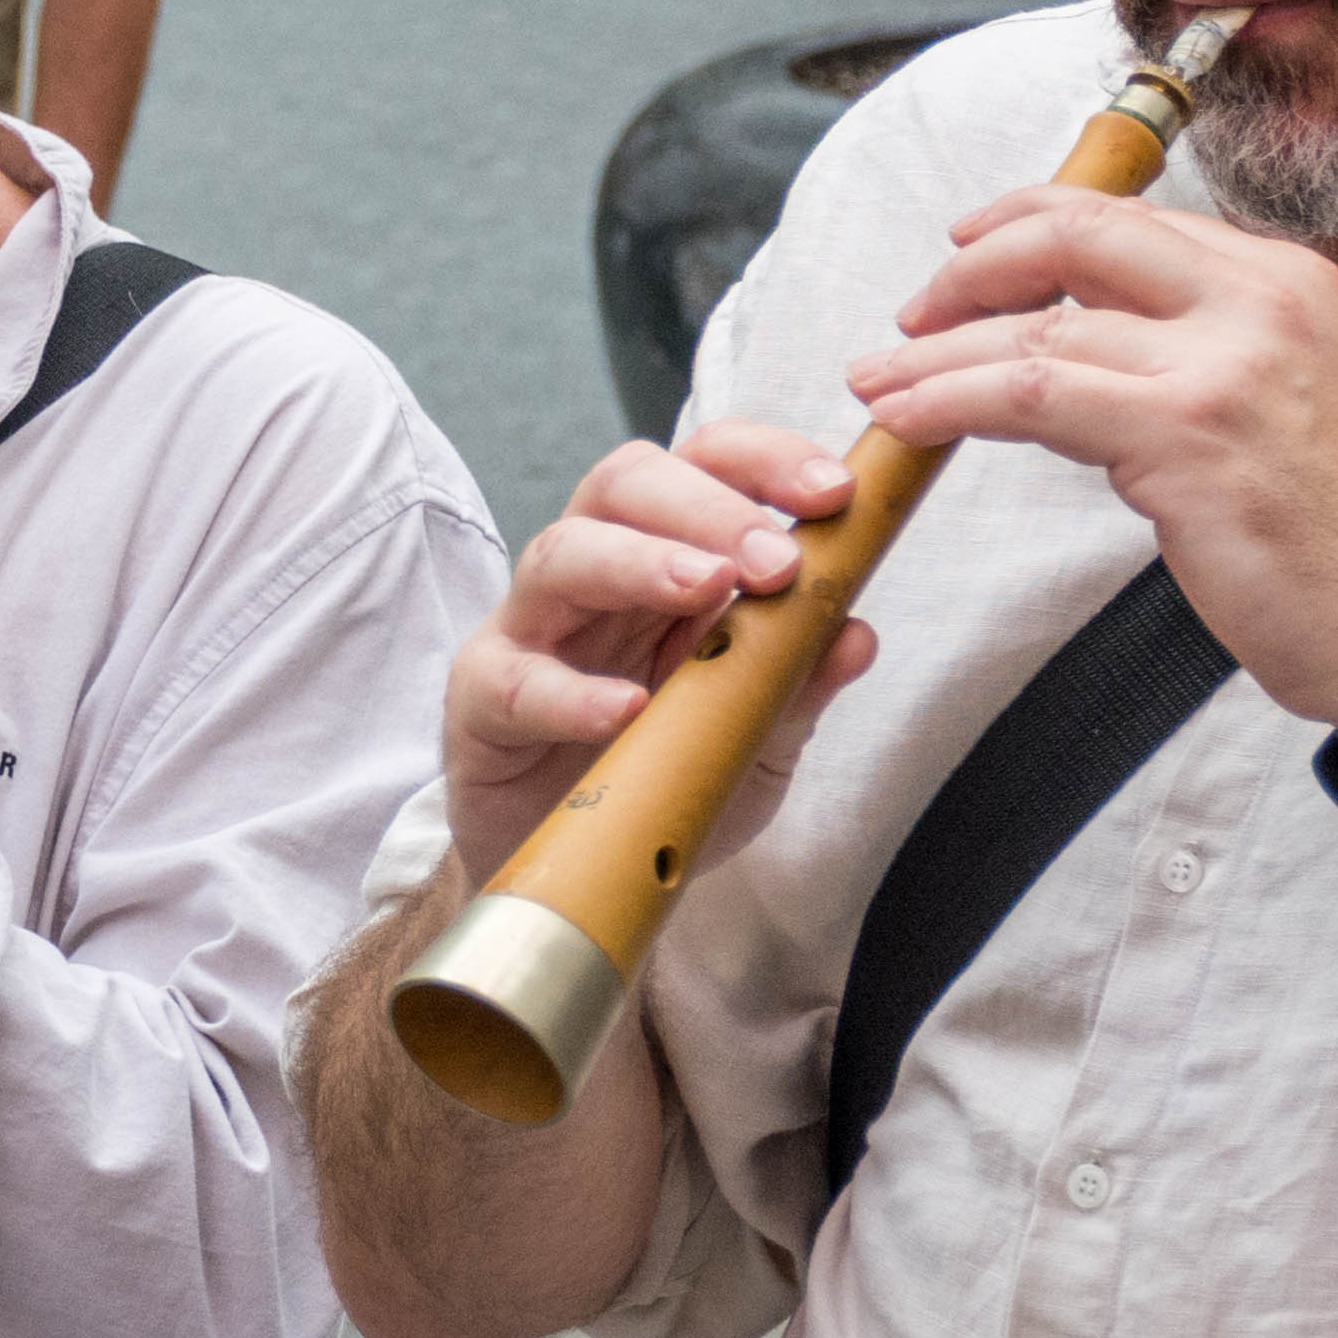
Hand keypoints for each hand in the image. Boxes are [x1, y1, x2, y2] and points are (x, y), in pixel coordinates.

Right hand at [443, 427, 875, 883]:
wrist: (577, 876)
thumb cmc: (660, 781)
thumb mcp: (754, 739)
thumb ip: (797, 687)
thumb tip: (856, 635)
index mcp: (669, 558)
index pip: (707, 466)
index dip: (768, 461)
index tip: (837, 494)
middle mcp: (597, 576)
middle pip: (627, 483)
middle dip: (708, 506)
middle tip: (773, 561)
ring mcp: (531, 632)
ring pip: (562, 554)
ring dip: (640, 561)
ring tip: (707, 589)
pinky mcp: (481, 702)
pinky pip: (513, 679)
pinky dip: (571, 691)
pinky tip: (626, 710)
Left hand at [843, 189, 1337, 730]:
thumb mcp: (1290, 405)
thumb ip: (1205, 355)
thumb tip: (1092, 347)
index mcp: (1288, 281)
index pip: (1134, 221)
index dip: (1033, 227)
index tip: (970, 255)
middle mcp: (1261, 300)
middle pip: (1080, 234)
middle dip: (974, 265)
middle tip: (911, 309)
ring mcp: (1225, 364)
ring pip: (1040, 326)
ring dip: (938, 350)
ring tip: (879, 381)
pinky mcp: (1188, 436)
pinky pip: (1033, 396)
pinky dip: (953, 400)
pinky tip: (909, 421)